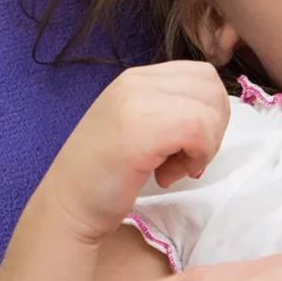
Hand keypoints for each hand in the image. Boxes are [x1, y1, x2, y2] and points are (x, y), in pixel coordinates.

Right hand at [34, 62, 230, 240]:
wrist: (67, 205)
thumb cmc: (103, 175)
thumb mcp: (137, 126)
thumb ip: (167, 110)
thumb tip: (214, 116)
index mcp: (136, 78)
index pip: (201, 75)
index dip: (208, 112)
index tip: (185, 145)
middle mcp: (136, 81)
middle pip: (211, 88)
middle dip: (212, 129)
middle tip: (183, 158)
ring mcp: (137, 101)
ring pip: (209, 109)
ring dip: (203, 146)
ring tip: (172, 169)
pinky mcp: (142, 128)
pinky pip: (199, 131)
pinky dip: (195, 158)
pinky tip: (166, 176)